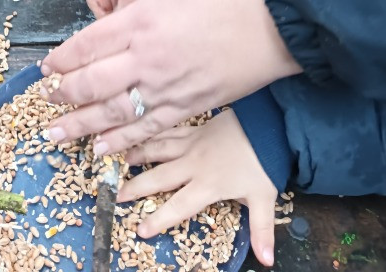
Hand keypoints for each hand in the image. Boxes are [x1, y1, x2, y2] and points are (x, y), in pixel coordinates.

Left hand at [41, 0, 301, 150]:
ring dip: (79, 126)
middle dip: (63, 95)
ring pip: (112, 115)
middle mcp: (146, 60)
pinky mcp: (190, 107)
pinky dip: (121, 143)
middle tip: (45, 101)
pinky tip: (100, 149)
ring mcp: (167, 88)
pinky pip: (147, 130)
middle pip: (91, 84)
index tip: (45, 67)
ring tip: (55, 135)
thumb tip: (116, 8)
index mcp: (138, 21)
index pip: (85, 46)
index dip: (60, 60)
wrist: (275, 18)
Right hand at [119, 109, 277, 266]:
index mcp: (207, 184)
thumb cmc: (264, 164)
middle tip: (118, 195)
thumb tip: (267, 261)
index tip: (140, 230)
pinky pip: (170, 131)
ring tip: (122, 158)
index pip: (179, 206)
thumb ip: (261, 230)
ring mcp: (192, 143)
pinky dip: (155, 133)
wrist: (267, 126)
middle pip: (159, 177)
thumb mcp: (264, 199)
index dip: (160, 219)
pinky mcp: (196, 128)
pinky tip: (144, 132)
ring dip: (140, 154)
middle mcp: (193, 164)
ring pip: (159, 149)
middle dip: (137, 187)